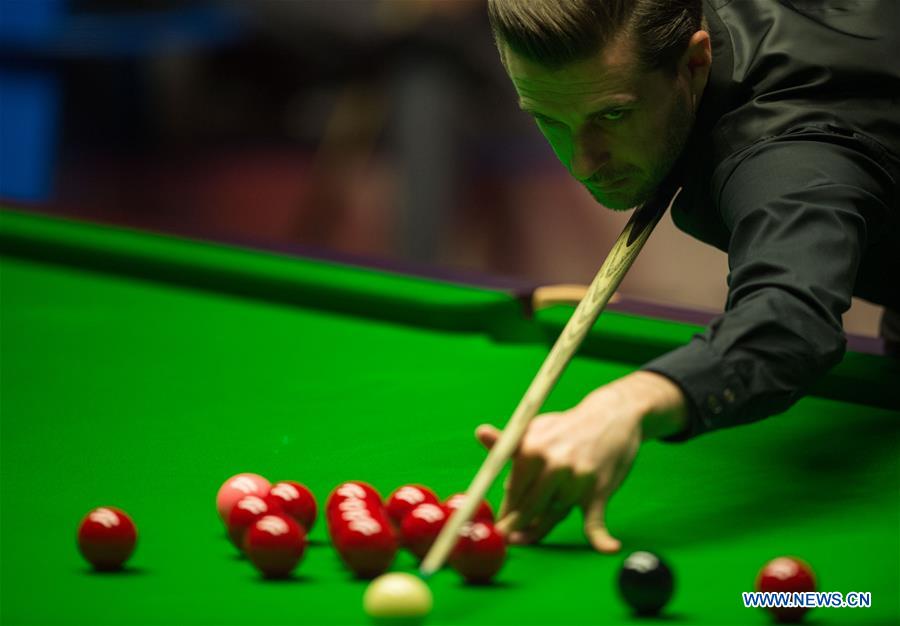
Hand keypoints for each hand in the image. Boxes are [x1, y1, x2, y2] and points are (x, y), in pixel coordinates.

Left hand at [476, 371, 686, 551]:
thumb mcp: (535, 430)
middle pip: (529, 507)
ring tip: (523, 539)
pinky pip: (596, 519)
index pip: (513, 490)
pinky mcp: (599, 490)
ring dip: (539, 530)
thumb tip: (480, 433)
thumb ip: (507, 442)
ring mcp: (577, 480)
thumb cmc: (565, 429)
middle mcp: (553, 465)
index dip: (505, 510)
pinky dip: (601, 538)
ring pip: (553, 516)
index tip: (497, 524)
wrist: (610, 417)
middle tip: (506, 538)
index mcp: (532, 449)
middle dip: (515, 526)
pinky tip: (608, 548)